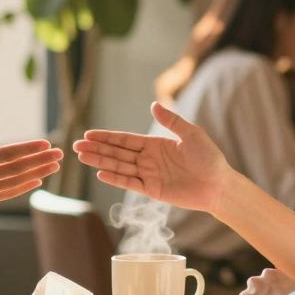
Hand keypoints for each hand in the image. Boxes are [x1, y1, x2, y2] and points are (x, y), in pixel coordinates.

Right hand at [0, 121, 62, 217]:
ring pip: (16, 182)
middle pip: (17, 168)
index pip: (8, 154)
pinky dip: (23, 188)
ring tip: (54, 166)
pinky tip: (36, 182)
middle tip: (60, 153)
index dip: (29, 148)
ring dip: (37, 173)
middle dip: (40, 160)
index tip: (46, 142)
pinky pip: (7, 194)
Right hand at [73, 102, 230, 212]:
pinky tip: (100, 172)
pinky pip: (130, 183)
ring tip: (81, 157)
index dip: (107, 137)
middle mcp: (148, 159)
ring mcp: (149, 175)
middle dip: (97, 148)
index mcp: (155, 144)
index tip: (88, 134)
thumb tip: (153, 104)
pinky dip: (115, 178)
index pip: (125, 140)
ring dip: (100, 161)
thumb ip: (171, 121)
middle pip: (117, 153)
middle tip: (75, 145)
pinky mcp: (152, 191)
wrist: (219, 184)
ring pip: (119, 166)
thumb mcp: (191, 134)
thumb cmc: (209, 158)